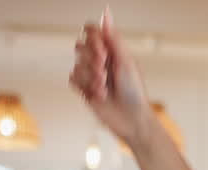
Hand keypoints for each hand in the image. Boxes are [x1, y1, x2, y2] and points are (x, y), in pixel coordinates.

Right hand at [70, 7, 152, 147]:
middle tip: (105, 70)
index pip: (92, 31)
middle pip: (81, 46)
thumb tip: (106, 12)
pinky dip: (85, 87)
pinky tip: (99, 95)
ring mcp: (91, 74)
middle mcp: (100, 60)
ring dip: (91, 77)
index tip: (104, 51)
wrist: (131, 120)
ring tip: (105, 88)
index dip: (93, 38)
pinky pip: (73, 79)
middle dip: (92, 59)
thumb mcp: (126, 61)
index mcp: (112, 50)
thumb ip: (113, 38)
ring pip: (77, 64)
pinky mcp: (84, 89)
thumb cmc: (135, 92)